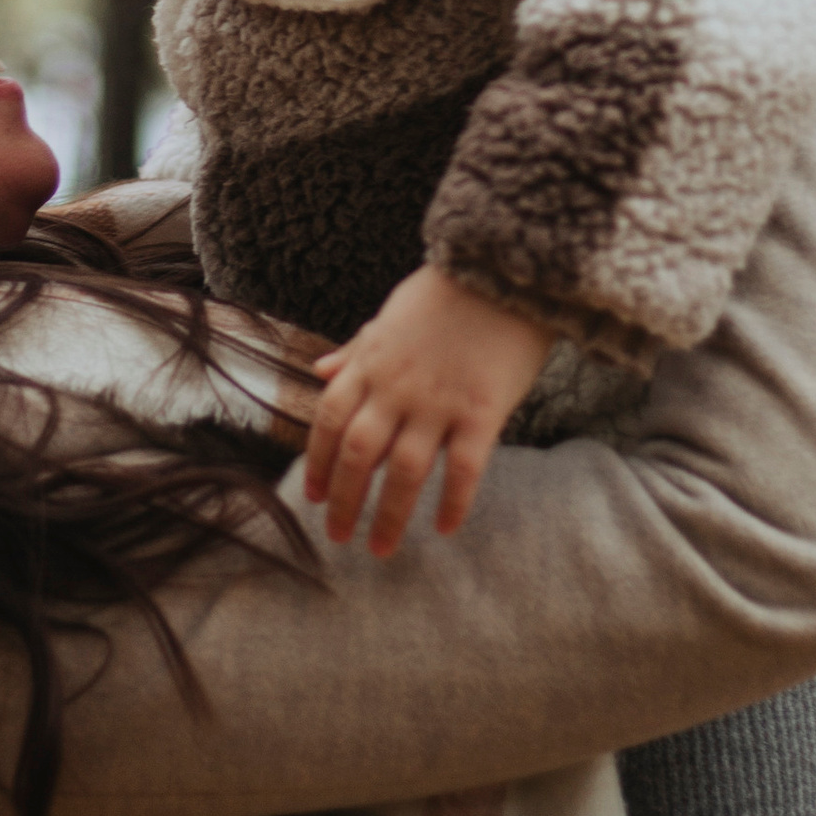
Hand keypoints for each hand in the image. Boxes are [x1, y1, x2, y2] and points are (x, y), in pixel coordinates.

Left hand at [304, 266, 551, 557]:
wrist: (504, 268)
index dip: (315, 461)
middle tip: (337, 536)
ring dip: (388, 515)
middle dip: (342, 501)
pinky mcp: (481, 411)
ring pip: (402, 472)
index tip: (311, 495)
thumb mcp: (390, 313)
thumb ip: (356, 348)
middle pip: (356, 455)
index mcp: (370, 363)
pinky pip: (463, 468)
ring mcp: (438, 402)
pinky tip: (446, 529)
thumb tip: (320, 369)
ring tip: (380, 547)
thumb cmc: (448, 290)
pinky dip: (452, 502)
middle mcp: (395, 387)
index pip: (328, 420)